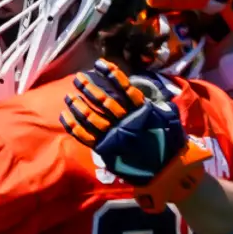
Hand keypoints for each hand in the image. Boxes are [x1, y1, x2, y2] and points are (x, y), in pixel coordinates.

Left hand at [61, 59, 206, 210]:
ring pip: (92, 116)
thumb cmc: (167, 142)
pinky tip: (65, 115)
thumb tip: (140, 88)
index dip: (111, 74)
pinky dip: (74, 126)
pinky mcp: (106, 149)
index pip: (124, 87)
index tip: (100, 64)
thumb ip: (152, 103)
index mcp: (141, 111)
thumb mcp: (166, 117)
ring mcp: (115, 135)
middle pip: (104, 100)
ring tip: (69, 96)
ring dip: (79, 105)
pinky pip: (86, 136)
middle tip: (78, 78)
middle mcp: (126, 121)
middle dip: (89, 88)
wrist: (165, 169)